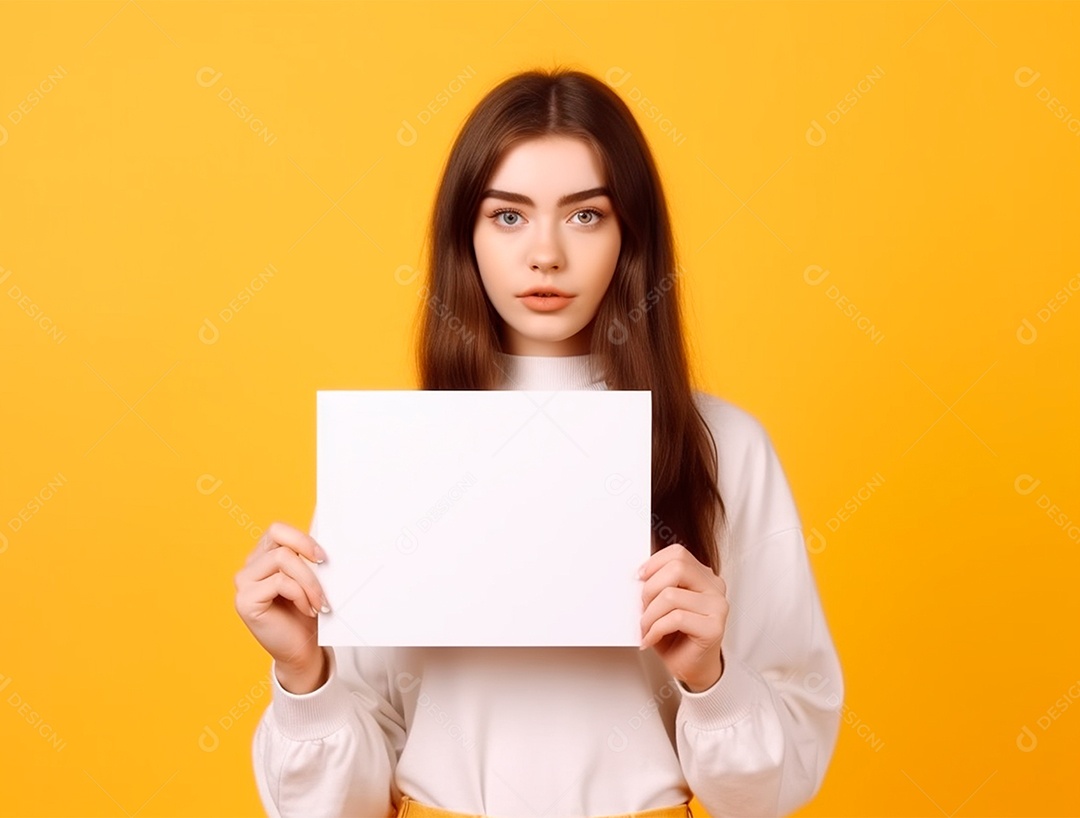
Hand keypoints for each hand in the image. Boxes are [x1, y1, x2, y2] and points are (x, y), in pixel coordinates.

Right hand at [234, 521, 328, 676]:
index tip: (323, 556)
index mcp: (263, 556)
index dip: (301, 537)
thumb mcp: (310, 580)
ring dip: (309, 580)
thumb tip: (324, 541)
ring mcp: (244, 583)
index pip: (277, 529)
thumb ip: (308, 559)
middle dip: (307, 551)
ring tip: (320, 601)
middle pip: (278, 540)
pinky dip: (301, 594)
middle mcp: (250, 566)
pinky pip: (279, 582)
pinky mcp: (245, 601)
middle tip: (327, 566)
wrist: (301, 650)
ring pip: (282, 559)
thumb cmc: (307, 613)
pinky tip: (308, 609)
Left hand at [638, 542, 728, 692]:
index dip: (654, 563)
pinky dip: (656, 629)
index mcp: (703, 577)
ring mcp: (717, 607)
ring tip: (645, 628)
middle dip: (650, 588)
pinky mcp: (713, 627)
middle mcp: (714, 588)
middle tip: (642, 607)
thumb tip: (637, 574)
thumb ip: (658, 584)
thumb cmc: (677, 636)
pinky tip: (651, 639)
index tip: (638, 578)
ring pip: (671, 595)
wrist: (693, 668)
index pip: (678, 553)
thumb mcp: (663, 604)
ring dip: (649, 614)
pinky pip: (675, 618)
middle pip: (677, 567)